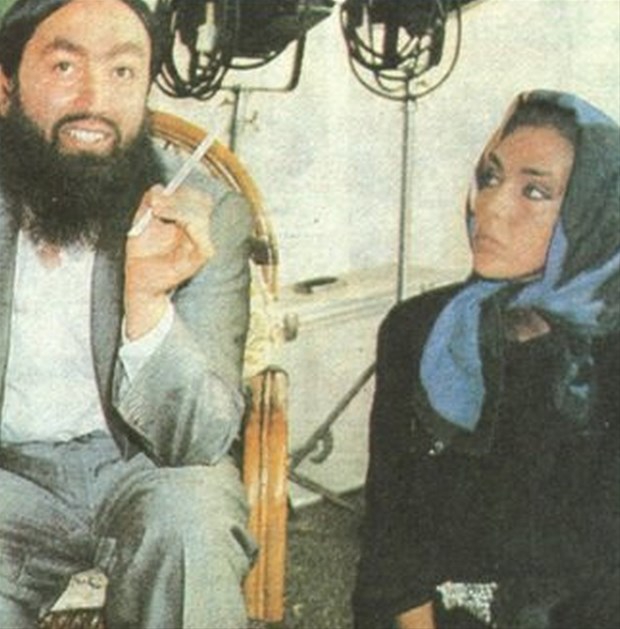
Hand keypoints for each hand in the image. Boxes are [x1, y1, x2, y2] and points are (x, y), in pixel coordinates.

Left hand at [124, 184, 214, 339]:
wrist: (139, 280)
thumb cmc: (143, 255)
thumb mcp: (142, 220)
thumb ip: (150, 201)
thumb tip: (159, 188)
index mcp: (188, 221)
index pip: (197, 198)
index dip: (181, 191)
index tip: (157, 195)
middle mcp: (199, 231)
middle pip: (204, 202)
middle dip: (178, 197)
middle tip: (155, 203)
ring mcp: (203, 243)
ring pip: (202, 215)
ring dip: (179, 208)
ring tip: (157, 212)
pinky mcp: (202, 255)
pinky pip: (202, 235)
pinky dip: (187, 222)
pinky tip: (170, 222)